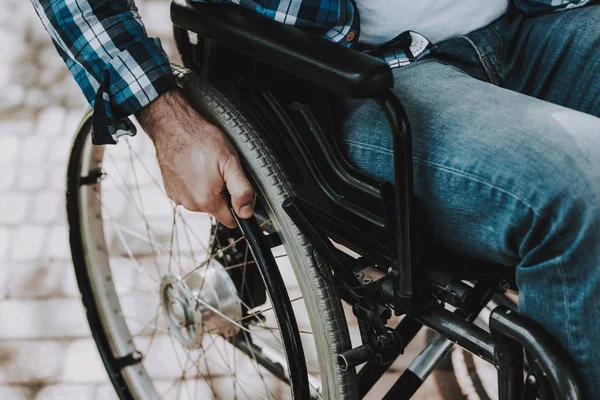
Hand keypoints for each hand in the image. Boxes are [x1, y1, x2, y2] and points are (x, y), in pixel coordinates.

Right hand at [136, 89, 254, 227]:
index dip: (237, 206)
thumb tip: (247, 213)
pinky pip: (189, 193)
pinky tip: (193, 167)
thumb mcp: (230, 162)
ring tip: (205, 165)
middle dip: (222, 193)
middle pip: (217, 209)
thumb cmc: (201, 140)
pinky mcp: (170, 190)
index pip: (230, 220)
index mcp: (206, 201)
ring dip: (207, 188)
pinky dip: (194, 183)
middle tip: (219, 170)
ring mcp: (178, 197)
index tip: (235, 188)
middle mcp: (190, 204)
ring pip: (203, 201)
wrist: (173, 126)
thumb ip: (242, 191)